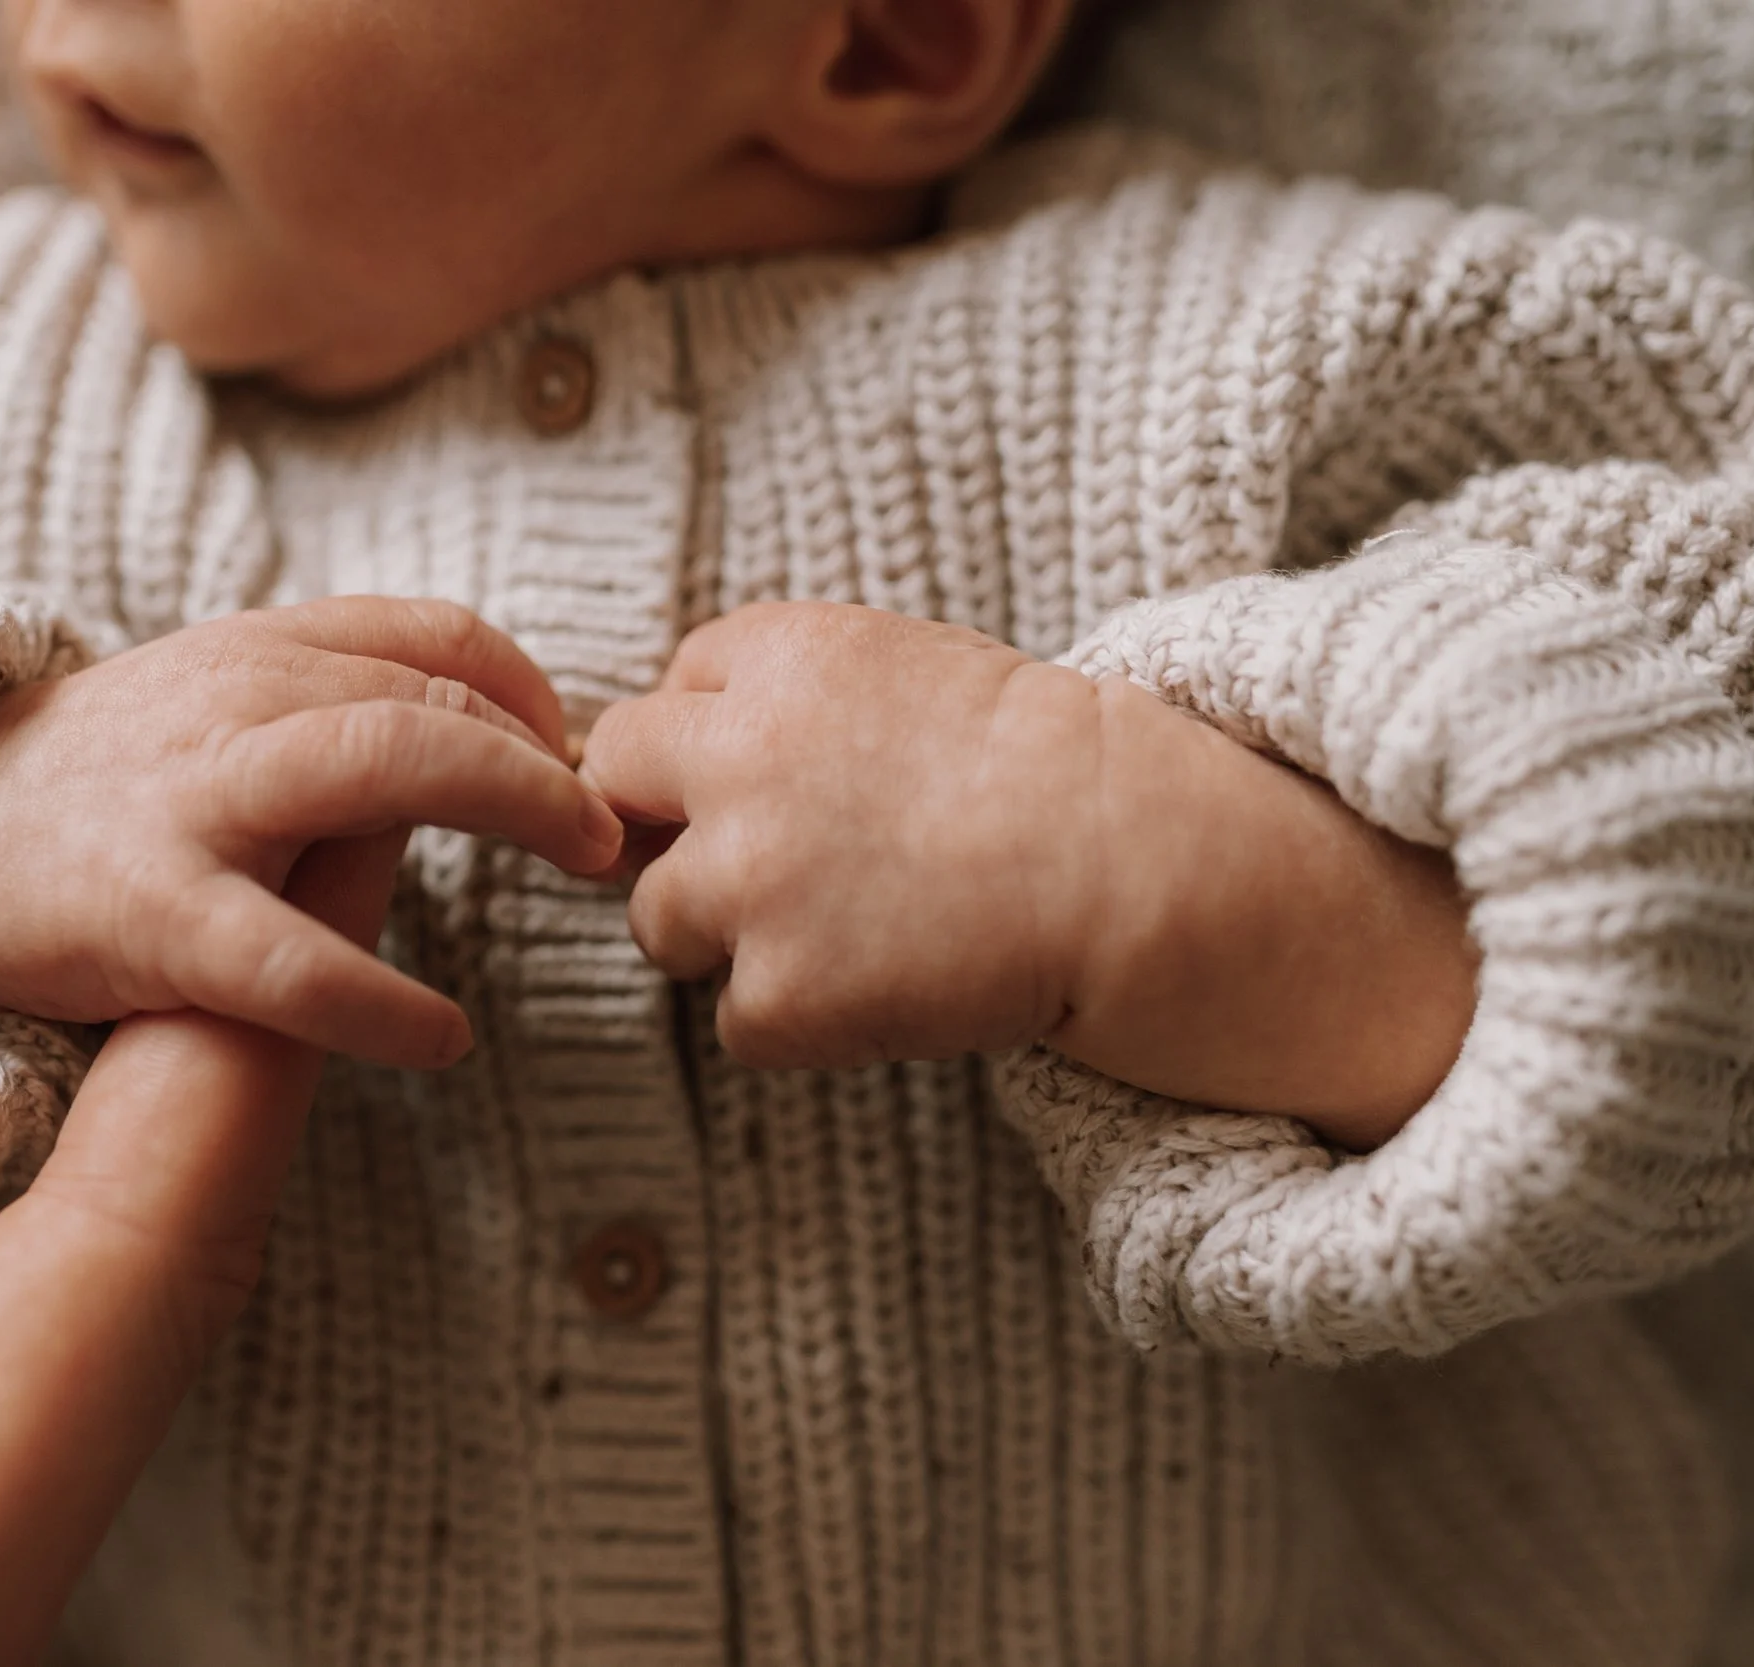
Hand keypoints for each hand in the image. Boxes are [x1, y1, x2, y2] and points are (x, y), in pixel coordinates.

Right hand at [0, 596, 620, 1071]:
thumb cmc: (98, 790)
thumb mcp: (211, 707)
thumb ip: (332, 706)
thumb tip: (492, 744)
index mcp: (259, 648)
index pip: (436, 632)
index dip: (533, 693)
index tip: (579, 758)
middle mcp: (235, 695)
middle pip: (436, 689)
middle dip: (548, 757)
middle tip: (609, 829)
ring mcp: (194, 795)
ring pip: (391, 762)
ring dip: (514, 806)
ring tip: (583, 872)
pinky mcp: (150, 910)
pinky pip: (292, 956)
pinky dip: (385, 1001)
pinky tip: (440, 1039)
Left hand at [582, 601, 1476, 1147]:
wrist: (1139, 866)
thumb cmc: (1042, 766)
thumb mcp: (905, 668)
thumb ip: (779, 693)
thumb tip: (665, 759)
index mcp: (774, 657)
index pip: (660, 701)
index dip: (710, 753)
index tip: (785, 785)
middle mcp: (735, 757)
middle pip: (614, 789)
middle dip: (671, 826)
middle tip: (771, 864)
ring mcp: (746, 881)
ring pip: (658, 918)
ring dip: (730, 933)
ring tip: (851, 928)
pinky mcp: (777, 993)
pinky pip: (735, 1019)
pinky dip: (798, 1020)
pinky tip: (886, 986)